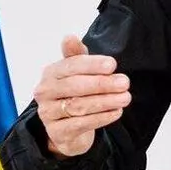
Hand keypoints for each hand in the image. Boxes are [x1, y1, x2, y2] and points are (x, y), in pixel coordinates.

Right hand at [32, 35, 130, 157]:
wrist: (66, 129)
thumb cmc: (74, 94)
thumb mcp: (76, 73)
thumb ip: (76, 55)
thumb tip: (69, 37)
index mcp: (50, 73)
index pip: (72, 65)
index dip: (93, 65)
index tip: (113, 65)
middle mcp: (45, 92)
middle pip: (76, 86)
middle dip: (103, 84)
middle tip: (124, 83)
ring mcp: (48, 113)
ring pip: (79, 106)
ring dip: (106, 101)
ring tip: (125, 98)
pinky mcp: (57, 132)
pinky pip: (81, 124)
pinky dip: (101, 118)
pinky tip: (116, 112)